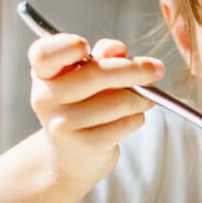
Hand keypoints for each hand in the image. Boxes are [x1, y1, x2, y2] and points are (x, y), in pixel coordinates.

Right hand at [28, 33, 164, 188]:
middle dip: (135, 69)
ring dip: (140, 98)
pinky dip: (137, 117)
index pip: (43, 54)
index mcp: (43, 73)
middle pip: (96, 74)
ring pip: (118, 100)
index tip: (85, 45)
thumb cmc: (83, 105)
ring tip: (143, 99)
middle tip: (157, 69)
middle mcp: (46, 98)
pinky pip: (125, 123)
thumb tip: (118, 49)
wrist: (72, 156)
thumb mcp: (85, 75)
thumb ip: (102, 55)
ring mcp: (64, 124)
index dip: (64, 46)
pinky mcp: (86, 145)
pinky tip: (132, 118)